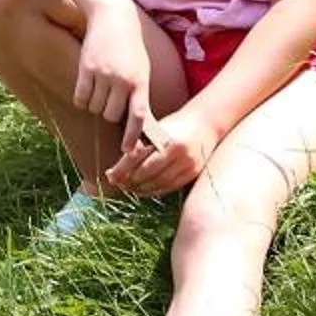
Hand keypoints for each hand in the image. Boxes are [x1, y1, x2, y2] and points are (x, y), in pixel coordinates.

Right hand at [72, 18, 154, 146]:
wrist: (113, 17)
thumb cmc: (130, 46)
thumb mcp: (142, 69)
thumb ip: (138, 93)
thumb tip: (138, 123)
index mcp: (140, 82)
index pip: (138, 116)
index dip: (132, 136)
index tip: (127, 150)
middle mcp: (122, 80)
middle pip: (110, 115)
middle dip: (108, 114)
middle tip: (109, 101)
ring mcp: (103, 75)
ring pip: (94, 107)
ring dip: (95, 104)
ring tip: (100, 87)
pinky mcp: (85, 69)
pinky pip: (80, 97)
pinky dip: (82, 98)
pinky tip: (86, 87)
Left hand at [104, 108, 221, 196]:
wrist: (205, 124)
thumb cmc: (174, 126)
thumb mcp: (156, 129)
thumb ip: (138, 145)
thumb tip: (115, 171)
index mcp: (166, 137)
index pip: (138, 156)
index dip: (122, 168)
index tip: (110, 175)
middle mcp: (178, 151)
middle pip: (147, 173)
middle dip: (130, 180)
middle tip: (118, 183)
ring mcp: (188, 164)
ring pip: (158, 183)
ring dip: (141, 188)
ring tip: (129, 187)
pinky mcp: (193, 172)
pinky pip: (170, 187)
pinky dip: (154, 191)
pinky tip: (144, 189)